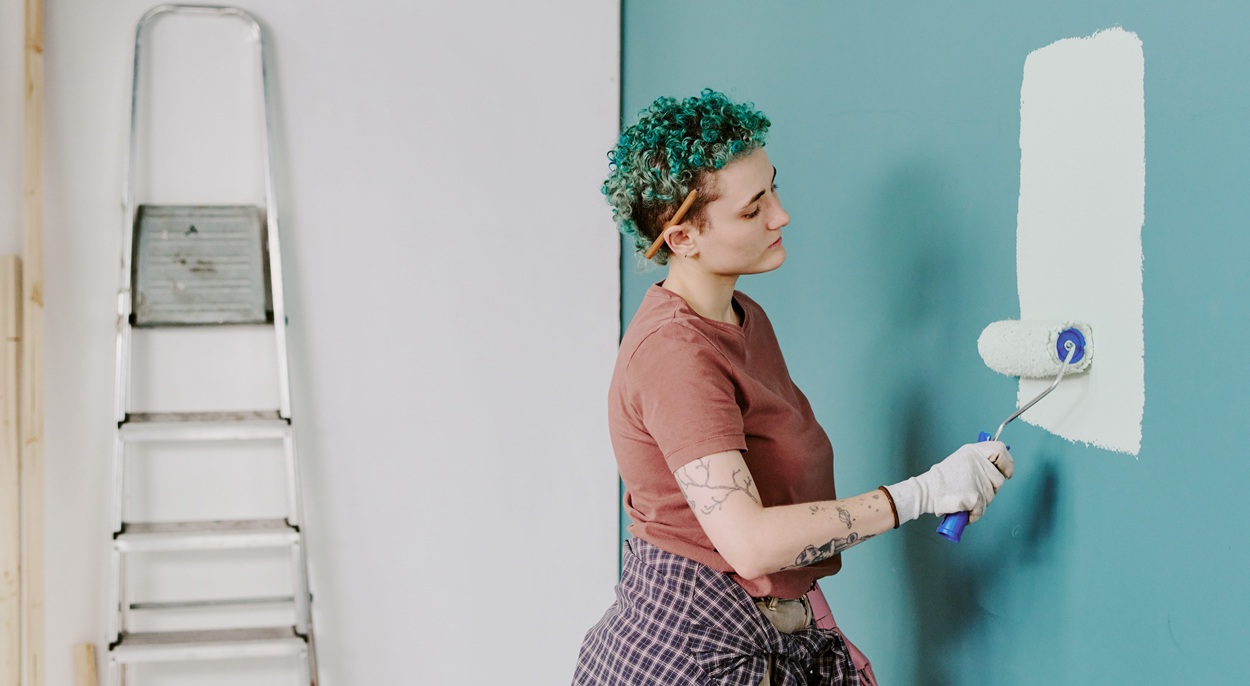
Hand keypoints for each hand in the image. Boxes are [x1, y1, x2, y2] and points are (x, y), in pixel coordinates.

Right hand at [886, 442, 1013, 524]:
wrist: (926, 491)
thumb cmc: (942, 480)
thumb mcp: (961, 459)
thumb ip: (979, 461)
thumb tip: (999, 468)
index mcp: (974, 452)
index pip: (1000, 450)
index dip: (1006, 462)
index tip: (1005, 472)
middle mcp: (978, 464)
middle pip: (998, 479)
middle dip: (989, 488)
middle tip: (972, 489)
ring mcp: (978, 481)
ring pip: (991, 497)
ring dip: (980, 502)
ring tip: (964, 497)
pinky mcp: (976, 497)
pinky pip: (982, 510)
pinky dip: (973, 514)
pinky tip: (963, 508)